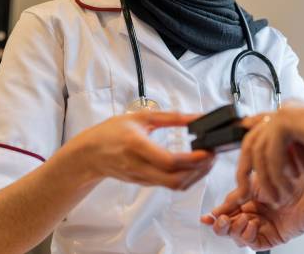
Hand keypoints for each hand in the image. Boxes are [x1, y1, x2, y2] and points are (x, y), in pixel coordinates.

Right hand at [67, 111, 213, 189]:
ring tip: (208, 159)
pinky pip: (170, 185)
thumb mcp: (141, 117)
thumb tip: (197, 116)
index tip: (208, 150)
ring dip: (196, 175)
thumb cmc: (112, 132)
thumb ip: (171, 118)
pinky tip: (194, 165)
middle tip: (213, 155)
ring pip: (175, 186)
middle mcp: (140, 167)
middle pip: (175, 180)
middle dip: (199, 171)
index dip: (191, 160)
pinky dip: (187, 177)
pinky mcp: (146, 183)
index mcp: (137, 147)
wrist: (89, 154)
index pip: (168, 161)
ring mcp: (143, 178)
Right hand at [200, 175, 303, 250]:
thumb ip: (237, 194)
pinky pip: (254, 243)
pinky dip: (247, 236)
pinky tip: (250, 225)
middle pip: (230, 226)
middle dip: (222, 225)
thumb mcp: (256, 182)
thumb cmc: (289, 177)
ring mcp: (264, 226)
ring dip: (234, 230)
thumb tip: (220, 205)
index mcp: (250, 199)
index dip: (215, 215)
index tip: (205, 217)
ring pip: (239, 236)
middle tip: (221, 220)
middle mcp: (256, 213)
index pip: (228, 210)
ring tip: (240, 220)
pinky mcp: (273, 236)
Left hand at [236, 99, 303, 203]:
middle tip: (246, 193)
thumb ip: (298, 152)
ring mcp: (284, 113)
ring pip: (260, 151)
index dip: (249, 155)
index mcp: (290, 115)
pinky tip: (287, 188)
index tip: (243, 177)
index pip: (257, 133)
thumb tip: (287, 166)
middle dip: (246, 170)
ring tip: (277, 198)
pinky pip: (271, 153)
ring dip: (267, 179)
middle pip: (251, 142)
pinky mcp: (287, 121)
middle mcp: (284, 111)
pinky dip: (276, 175)